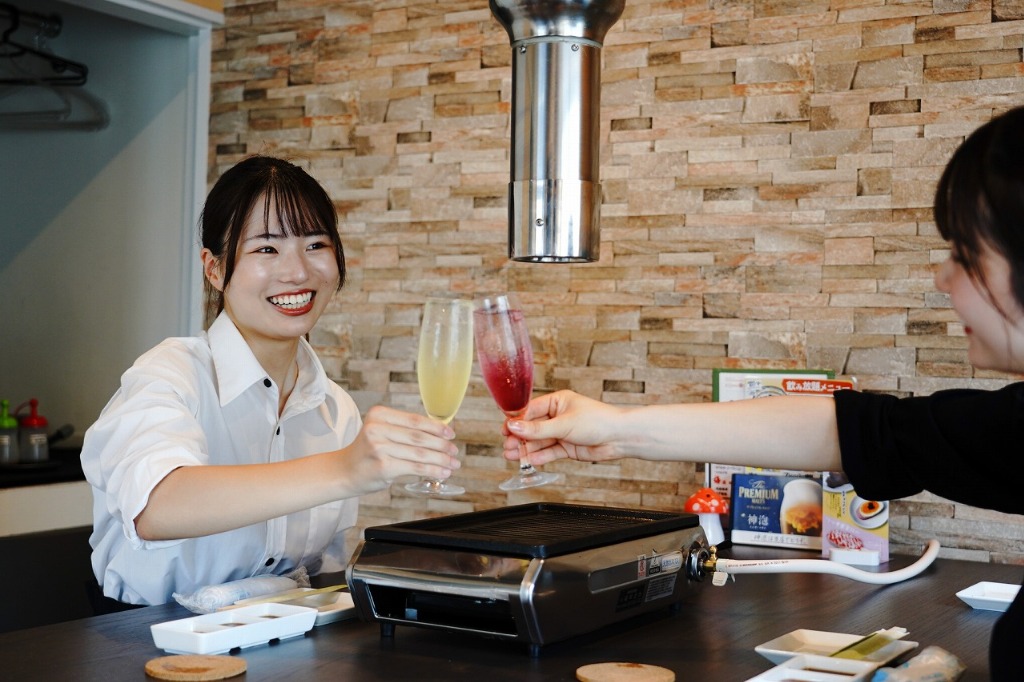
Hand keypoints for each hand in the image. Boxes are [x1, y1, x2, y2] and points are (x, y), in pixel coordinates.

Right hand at [337, 405, 459, 494]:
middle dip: (441, 444)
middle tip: (454, 451)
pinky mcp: (383, 466)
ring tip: (453, 464)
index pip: (415, 420)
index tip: (450, 433)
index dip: (436, 427)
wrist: (344, 471)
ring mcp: (379, 448)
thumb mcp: (381, 432)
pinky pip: (415, 467)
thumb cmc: (368, 452)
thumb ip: (405, 430)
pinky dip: (432, 470)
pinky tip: (442, 472)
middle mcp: (377, 428)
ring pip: (419, 453)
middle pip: (419, 436)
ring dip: (441, 459)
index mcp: (379, 414)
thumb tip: (440, 434)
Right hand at [502, 390, 623, 465]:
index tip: (505, 430)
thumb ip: (537, 429)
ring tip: (512, 456)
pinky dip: (540, 457)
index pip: (530, 410)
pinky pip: (550, 452)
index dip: (517, 421)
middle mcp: (558, 416)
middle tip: (507, 447)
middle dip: (520, 438)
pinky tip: (529, 461)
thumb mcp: (563, 424)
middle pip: (533, 427)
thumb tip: (514, 426)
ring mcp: (563, 432)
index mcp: (557, 401)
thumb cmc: (598, 421)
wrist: (620, 437)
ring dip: (527, 449)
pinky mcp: (568, 447)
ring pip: (540, 441)